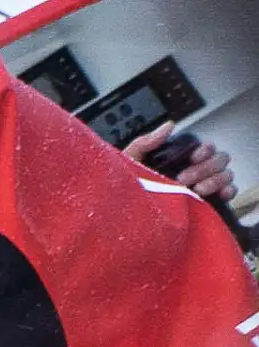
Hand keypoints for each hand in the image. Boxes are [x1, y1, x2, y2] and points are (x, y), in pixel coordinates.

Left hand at [124, 122, 238, 201]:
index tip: (193, 157)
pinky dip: (227, 191)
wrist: (121, 216)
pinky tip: (217, 195)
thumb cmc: (125, 190)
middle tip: (183, 179)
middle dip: (204, 167)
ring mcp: (204, 187)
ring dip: (215, 180)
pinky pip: (229, 192)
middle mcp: (195, 171)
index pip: (204, 148)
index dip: (204, 150)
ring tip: (196, 190)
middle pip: (218, 159)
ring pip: (225, 174)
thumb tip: (168, 126)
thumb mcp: (130, 163)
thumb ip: (145, 143)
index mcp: (180, 160)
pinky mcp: (209, 203)